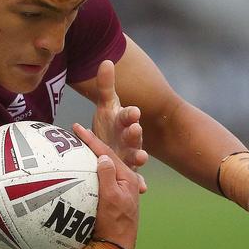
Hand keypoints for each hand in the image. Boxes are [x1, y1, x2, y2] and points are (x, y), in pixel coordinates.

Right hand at [73, 123, 139, 248]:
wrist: (117, 247)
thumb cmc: (115, 224)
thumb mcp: (111, 199)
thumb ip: (107, 176)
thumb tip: (102, 157)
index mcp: (126, 178)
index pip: (106, 153)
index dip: (91, 139)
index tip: (76, 128)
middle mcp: (123, 181)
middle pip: (106, 156)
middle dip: (91, 143)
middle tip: (76, 133)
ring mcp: (117, 190)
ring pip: (103, 167)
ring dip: (91, 155)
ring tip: (77, 147)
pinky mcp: (110, 199)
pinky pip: (99, 179)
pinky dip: (90, 170)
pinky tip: (80, 170)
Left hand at [90, 60, 147, 191]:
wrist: (113, 144)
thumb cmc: (110, 124)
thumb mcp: (107, 105)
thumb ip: (106, 86)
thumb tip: (106, 60)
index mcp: (125, 121)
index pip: (129, 115)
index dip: (130, 113)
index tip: (132, 111)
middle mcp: (130, 137)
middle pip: (133, 135)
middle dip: (134, 133)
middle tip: (135, 129)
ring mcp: (131, 154)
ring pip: (137, 155)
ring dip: (140, 156)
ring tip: (142, 157)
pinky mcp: (128, 170)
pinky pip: (135, 177)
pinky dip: (139, 183)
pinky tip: (142, 188)